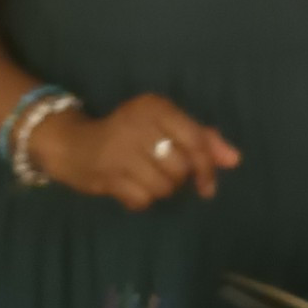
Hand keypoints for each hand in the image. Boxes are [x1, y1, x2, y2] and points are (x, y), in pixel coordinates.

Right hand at [27, 93, 240, 210]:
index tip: (208, 185)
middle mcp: (138, 124)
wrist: (73, 144)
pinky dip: (140, 200)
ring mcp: (121, 150)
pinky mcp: (107, 175)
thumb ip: (200, 138)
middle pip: (181, 169)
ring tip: (143, 177)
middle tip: (159, 170)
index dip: (207, 166)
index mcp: (155, 106)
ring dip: (158, 190)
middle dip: (176, 178)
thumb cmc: (127, 133)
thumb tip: (234, 159)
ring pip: (164, 188)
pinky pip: (143, 200)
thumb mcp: (162, 125)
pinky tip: (129, 186)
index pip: (195, 140)